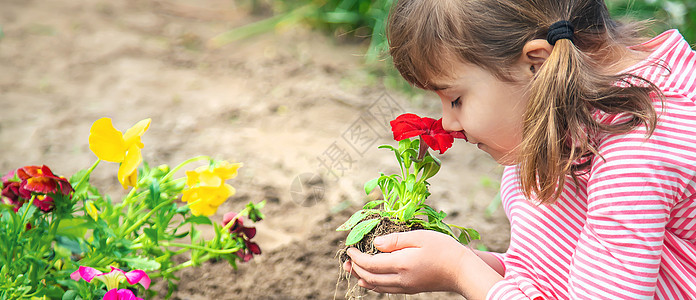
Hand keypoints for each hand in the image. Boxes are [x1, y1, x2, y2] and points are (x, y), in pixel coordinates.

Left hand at [343, 230, 470, 294]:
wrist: (462, 270)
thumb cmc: (444, 249)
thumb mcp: (420, 236)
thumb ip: (396, 239)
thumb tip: (376, 243)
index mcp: (401, 263)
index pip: (371, 263)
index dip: (357, 257)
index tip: (350, 249)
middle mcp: (401, 279)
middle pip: (371, 277)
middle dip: (356, 269)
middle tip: (345, 261)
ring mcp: (406, 286)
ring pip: (377, 286)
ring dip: (362, 278)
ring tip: (352, 270)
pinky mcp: (411, 289)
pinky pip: (386, 289)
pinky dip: (374, 285)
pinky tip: (371, 280)